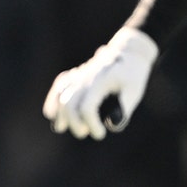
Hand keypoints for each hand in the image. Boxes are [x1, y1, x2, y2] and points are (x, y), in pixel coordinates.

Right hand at [43, 27, 158, 139]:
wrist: (130, 52)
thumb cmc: (133, 73)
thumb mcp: (134, 90)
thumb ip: (124, 108)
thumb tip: (112, 125)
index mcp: (102, 81)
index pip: (87, 107)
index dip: (91, 124)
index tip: (101, 134)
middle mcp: (87, 77)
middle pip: (70, 104)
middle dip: (74, 123)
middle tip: (84, 133)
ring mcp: (79, 74)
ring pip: (61, 96)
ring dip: (60, 114)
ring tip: (63, 127)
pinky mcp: (75, 74)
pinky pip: (59, 86)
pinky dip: (53, 100)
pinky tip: (52, 114)